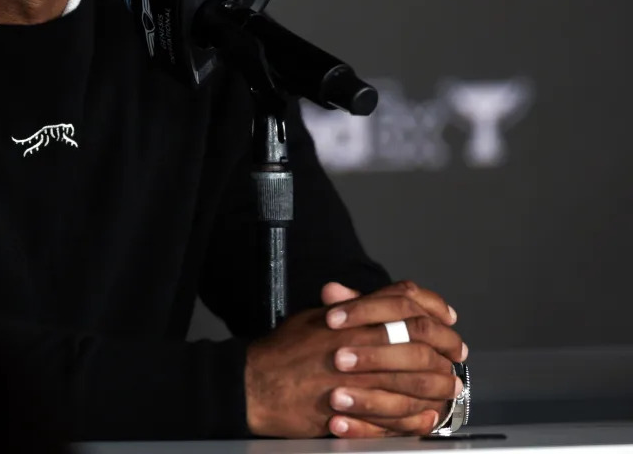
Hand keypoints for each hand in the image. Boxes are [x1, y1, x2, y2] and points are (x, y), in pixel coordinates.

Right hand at [244, 281, 463, 437]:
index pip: (404, 302)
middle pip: (419, 342)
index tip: (448, 320)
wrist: (254, 385)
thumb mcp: (312, 317)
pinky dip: (416, 417)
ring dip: (438, 386)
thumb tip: (369, 296)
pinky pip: (397, 416)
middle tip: (458, 356)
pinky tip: (427, 417)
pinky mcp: (354, 410)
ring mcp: (358, 379)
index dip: (433, 309)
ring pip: (415, 381)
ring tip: (450, 389)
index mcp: (351, 317)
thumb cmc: (281, 351)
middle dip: (446, 349)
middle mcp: (359, 344)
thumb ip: (345, 307)